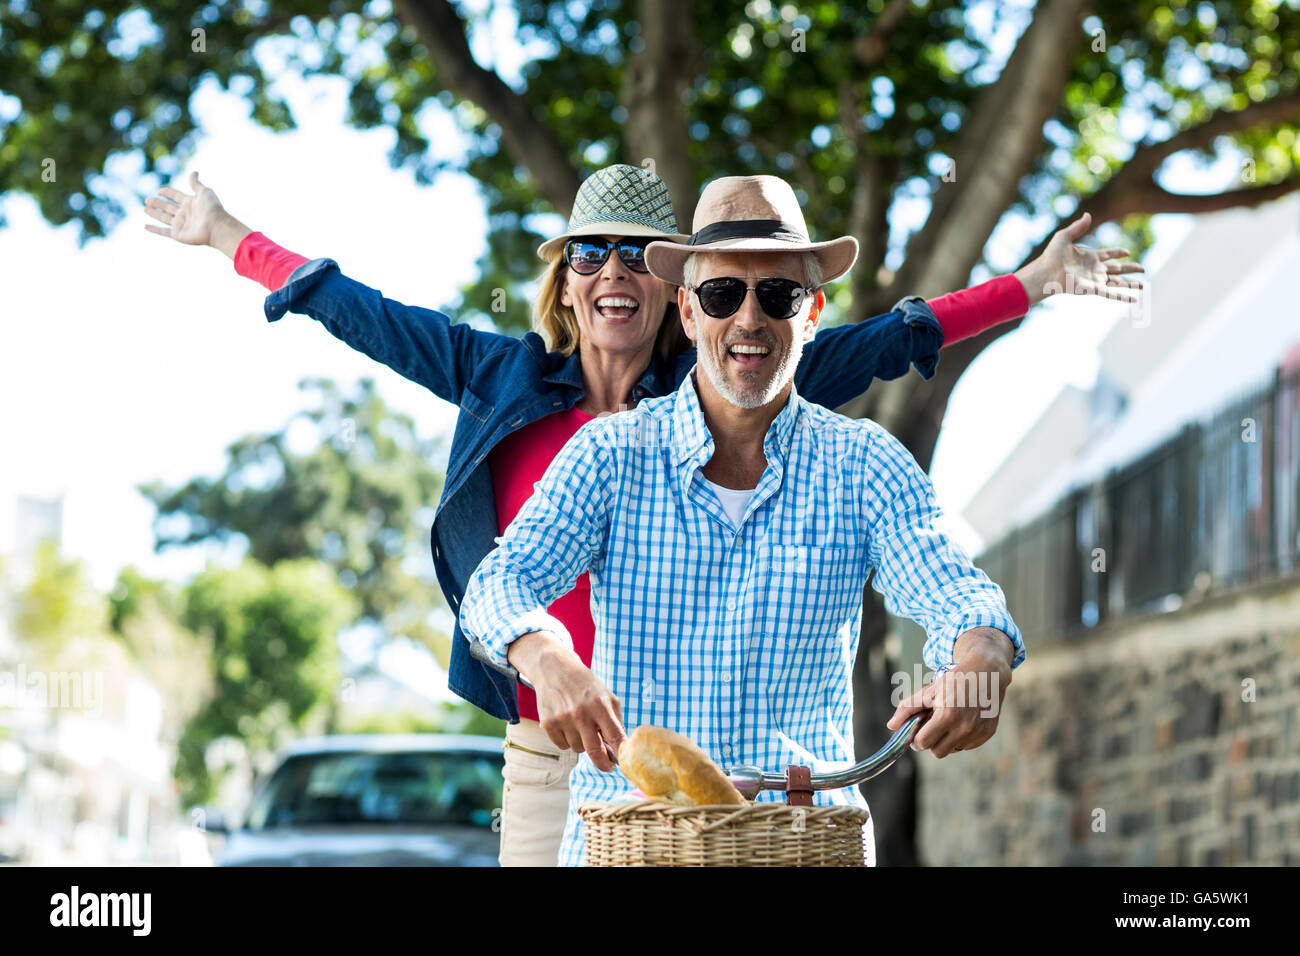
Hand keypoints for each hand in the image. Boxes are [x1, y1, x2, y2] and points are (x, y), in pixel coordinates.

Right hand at [144, 172, 249, 257]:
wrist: (217, 227)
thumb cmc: (213, 209)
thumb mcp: (204, 192)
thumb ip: (196, 183)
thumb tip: (194, 172)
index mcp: (190, 203)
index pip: (175, 196)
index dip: (167, 193)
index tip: (160, 190)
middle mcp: (185, 213)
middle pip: (168, 207)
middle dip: (157, 203)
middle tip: (147, 199)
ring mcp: (181, 224)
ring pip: (163, 218)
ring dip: (154, 213)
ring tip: (145, 208)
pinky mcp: (178, 235)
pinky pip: (163, 232)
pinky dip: (154, 230)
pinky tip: (146, 227)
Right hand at [509, 632, 625, 771]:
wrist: (555, 670)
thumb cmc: (586, 686)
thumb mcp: (607, 697)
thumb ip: (615, 722)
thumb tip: (620, 750)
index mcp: (600, 705)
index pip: (615, 737)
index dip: (621, 754)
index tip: (623, 763)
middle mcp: (581, 713)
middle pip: (595, 752)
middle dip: (604, 764)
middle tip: (608, 766)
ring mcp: (563, 719)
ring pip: (578, 749)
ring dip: (583, 743)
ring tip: (581, 725)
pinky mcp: (548, 724)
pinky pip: (562, 746)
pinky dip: (567, 740)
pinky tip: (567, 724)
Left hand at [886, 628, 1013, 757]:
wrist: (987, 672)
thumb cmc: (955, 680)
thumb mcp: (929, 691)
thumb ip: (908, 708)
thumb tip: (891, 726)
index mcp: (948, 715)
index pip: (923, 743)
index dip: (916, 738)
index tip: (918, 730)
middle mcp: (965, 727)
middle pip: (937, 753)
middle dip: (931, 742)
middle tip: (931, 726)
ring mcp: (978, 732)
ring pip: (952, 750)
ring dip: (946, 740)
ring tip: (948, 720)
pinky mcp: (987, 735)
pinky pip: (966, 746)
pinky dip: (960, 738)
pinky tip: (962, 721)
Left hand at [1015, 211, 1144, 305]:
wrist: (1046, 272)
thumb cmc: (1052, 255)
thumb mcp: (1065, 236)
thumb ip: (1078, 226)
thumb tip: (1088, 214)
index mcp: (1090, 256)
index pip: (1109, 254)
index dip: (1118, 253)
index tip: (1127, 252)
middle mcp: (1095, 269)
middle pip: (1117, 269)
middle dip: (1131, 268)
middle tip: (1143, 268)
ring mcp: (1095, 280)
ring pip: (1118, 282)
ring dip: (1131, 284)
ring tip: (1144, 286)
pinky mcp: (1093, 289)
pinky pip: (1112, 293)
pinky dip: (1123, 296)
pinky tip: (1135, 298)